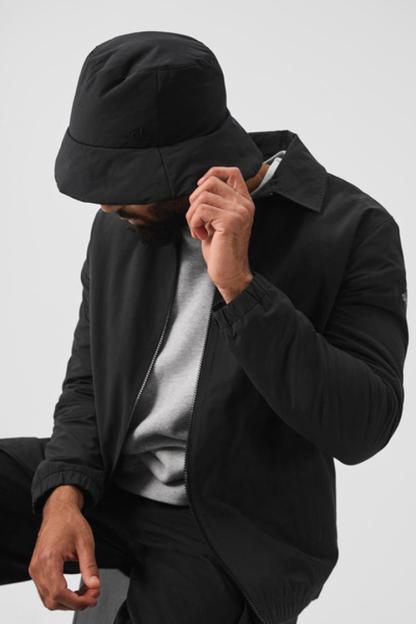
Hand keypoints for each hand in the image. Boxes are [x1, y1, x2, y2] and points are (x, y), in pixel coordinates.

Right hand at [28, 486, 100, 610]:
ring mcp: (35, 569)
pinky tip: (75, 591)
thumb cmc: (70, 522)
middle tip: (93, 595)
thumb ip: (90, 566)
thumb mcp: (85, 543)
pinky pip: (46, 591)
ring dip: (68, 602)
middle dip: (75, 603)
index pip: (59, 592)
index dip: (77, 601)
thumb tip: (95, 586)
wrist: (58, 511)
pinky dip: (61, 596)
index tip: (92, 598)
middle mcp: (38, 566)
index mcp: (49, 558)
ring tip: (87, 593)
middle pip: (52, 600)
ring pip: (48, 599)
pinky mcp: (37, 570)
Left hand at [186, 166, 253, 301]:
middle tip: (196, 220)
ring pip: (202, 197)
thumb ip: (215, 203)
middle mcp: (244, 205)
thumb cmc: (221, 250)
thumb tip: (199, 188)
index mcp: (244, 202)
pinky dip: (194, 223)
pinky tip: (201, 236)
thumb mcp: (218, 221)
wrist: (230, 273)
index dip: (212, 173)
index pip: (232, 172)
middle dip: (194, 200)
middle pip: (211, 183)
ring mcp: (239, 212)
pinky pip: (200, 211)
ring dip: (192, 215)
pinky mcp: (230, 221)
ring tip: (199, 230)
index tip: (200, 188)